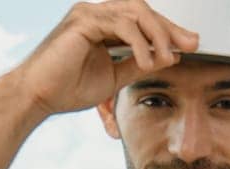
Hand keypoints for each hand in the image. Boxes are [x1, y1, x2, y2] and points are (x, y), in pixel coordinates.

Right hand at [13, 1, 199, 117]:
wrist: (38, 97)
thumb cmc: (66, 88)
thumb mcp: (115, 77)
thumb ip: (139, 64)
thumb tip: (167, 56)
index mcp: (102, 24)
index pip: (142, 20)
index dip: (167, 31)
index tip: (189, 45)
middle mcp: (96, 13)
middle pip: (142, 10)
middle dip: (169, 28)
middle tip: (191, 43)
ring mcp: (88, 13)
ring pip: (135, 12)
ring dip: (158, 35)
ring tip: (168, 57)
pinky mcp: (83, 20)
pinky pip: (121, 24)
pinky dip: (140, 42)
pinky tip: (148, 61)